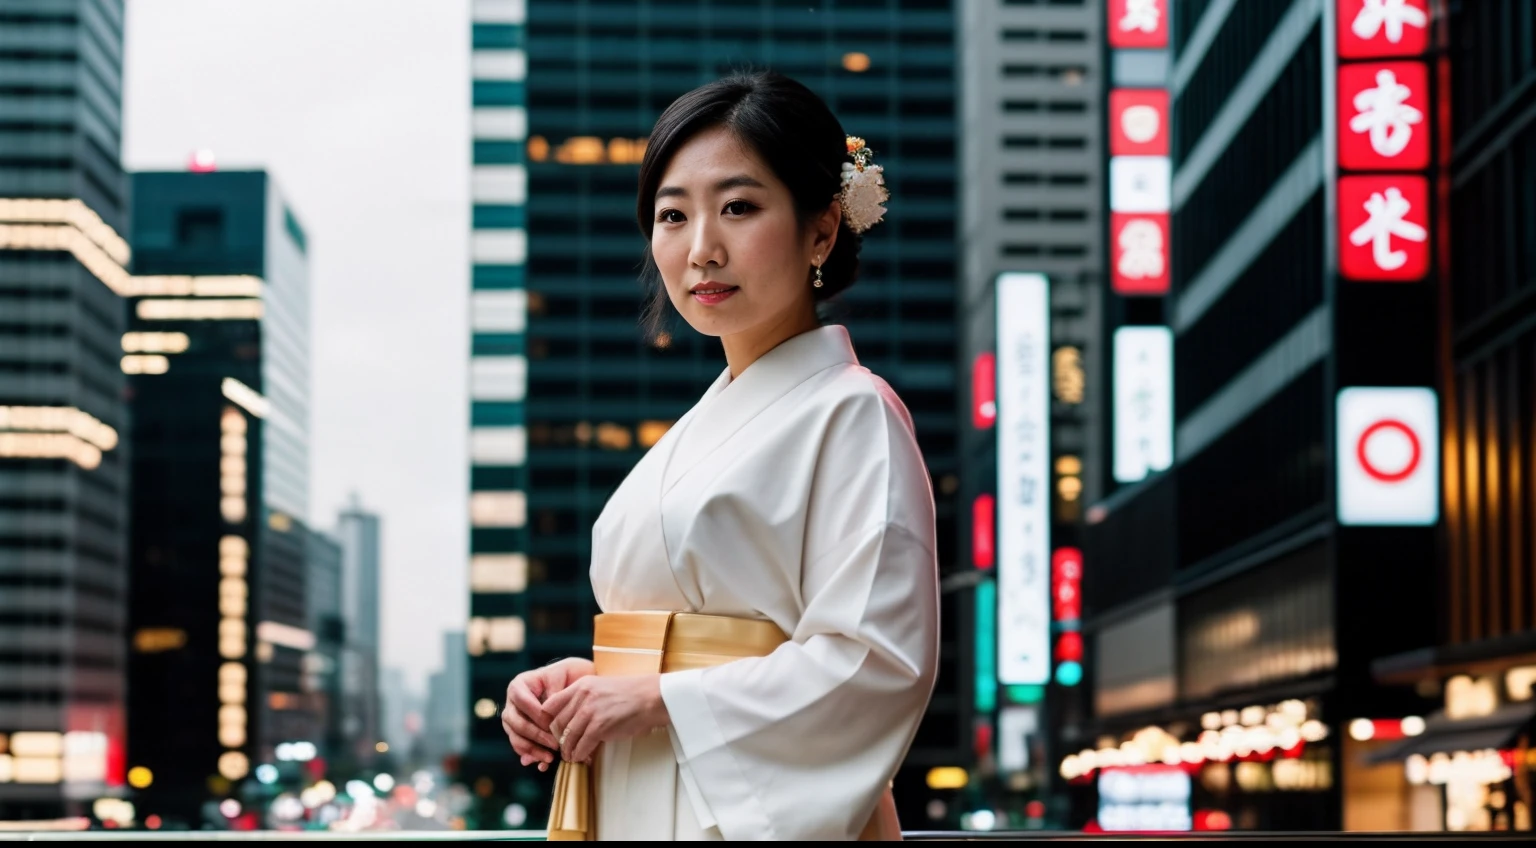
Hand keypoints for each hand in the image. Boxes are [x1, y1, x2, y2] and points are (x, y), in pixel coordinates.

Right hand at [502, 658, 593, 770]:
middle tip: (555, 744)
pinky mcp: (519, 733)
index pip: (522, 701)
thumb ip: (555, 690)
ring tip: (550, 758)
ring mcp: (514, 719)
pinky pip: (520, 747)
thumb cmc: (571, 675)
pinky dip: (531, 756)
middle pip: (515, 722)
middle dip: (535, 735)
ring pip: (515, 737)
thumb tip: (546, 712)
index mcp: (520, 685)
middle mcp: (512, 703)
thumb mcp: (565, 674)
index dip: (536, 715)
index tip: (554, 725)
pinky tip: (544, 764)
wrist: (576, 683)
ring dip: (532, 749)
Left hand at [542, 674, 668, 764]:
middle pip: (556, 724)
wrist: (650, 697)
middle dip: (558, 739)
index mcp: (580, 685)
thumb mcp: (600, 687)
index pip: (550, 705)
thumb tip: (571, 719)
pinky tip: (582, 758)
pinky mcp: (599, 726)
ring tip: (571, 756)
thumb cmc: (629, 694)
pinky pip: (581, 745)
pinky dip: (579, 755)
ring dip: (568, 751)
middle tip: (563, 747)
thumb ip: (583, 699)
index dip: (548, 721)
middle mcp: (582, 697)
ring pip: (567, 737)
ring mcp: (590, 711)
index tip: (554, 731)